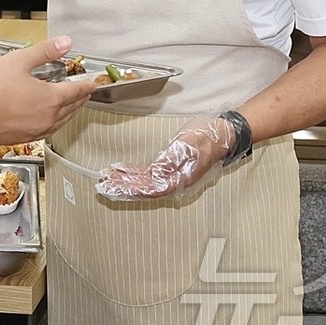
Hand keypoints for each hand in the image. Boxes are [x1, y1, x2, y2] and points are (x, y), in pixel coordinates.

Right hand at [0, 36, 95, 145]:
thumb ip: (44, 51)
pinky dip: (54, 124)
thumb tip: (64, 43)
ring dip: (70, 113)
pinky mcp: (25, 138)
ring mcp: (37, 130)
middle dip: (80, 99)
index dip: (85, 86)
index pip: (76, 91)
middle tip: (85, 95)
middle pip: (72, 108)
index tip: (91, 84)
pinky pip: (48, 131)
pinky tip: (48, 122)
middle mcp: (49, 117)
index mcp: (51, 98)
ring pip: (61, 122)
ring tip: (70, 108)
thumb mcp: (20, 60)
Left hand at [96, 116, 234, 200]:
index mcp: (181, 179)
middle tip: (103, 186)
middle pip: (145, 189)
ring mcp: (172, 175)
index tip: (116, 188)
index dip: (133, 190)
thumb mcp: (188, 146)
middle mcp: (175, 181)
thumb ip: (171, 160)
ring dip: (126, 181)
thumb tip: (155, 172)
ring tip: (107, 179)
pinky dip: (134, 173)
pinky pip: (149, 174)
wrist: (222, 134)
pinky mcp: (170, 168)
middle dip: (123, 188)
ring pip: (144, 183)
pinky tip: (122, 170)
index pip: (152, 189)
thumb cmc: (208, 139)